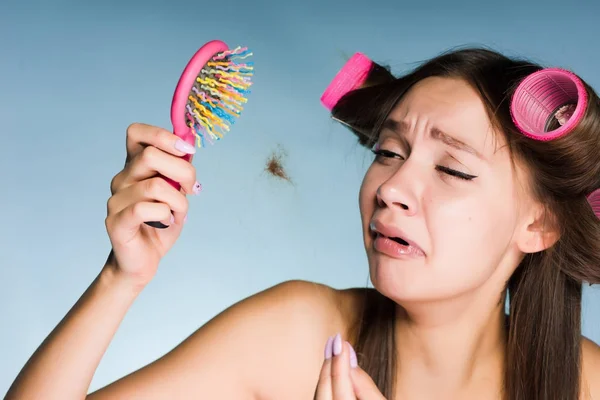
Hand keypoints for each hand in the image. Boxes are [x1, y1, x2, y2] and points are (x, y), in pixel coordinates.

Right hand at [104, 123, 200, 287]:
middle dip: (183, 171)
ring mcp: (116, 199)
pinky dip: (166, 215)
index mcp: (135, 166)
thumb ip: (180, 169)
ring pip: (156, 185)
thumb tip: (189, 145)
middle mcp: (122, 178)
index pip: (136, 132)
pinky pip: (147, 208)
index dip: (162, 135)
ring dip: (178, 201)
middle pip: (151, 155)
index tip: (186, 151)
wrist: (143, 260)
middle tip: (191, 189)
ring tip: (178, 214)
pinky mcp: (116, 221)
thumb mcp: (177, 192)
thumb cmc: (160, 224)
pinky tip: (166, 222)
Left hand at [314, 333, 386, 399]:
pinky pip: (321, 396)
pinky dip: (326, 381)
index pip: (339, 380)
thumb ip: (366, 385)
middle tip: (335, 339)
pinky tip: (331, 368)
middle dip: (330, 360)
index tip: (341, 339)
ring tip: (333, 349)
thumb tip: (350, 359)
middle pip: (325, 384)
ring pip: (319, 390)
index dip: (340, 358)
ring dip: (327, 369)